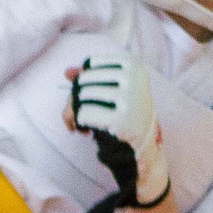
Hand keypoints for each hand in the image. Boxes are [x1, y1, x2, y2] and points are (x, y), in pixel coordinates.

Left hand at [68, 56, 169, 207]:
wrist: (144, 147)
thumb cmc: (126, 115)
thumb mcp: (114, 91)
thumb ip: (92, 79)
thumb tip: (68, 71)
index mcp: (133, 66)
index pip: (91, 64)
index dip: (82, 80)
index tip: (87, 96)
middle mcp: (133, 78)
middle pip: (83, 81)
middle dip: (73, 100)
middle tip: (77, 115)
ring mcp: (129, 98)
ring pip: (80, 96)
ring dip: (72, 113)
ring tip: (80, 124)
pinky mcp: (121, 119)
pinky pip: (83, 113)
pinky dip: (77, 123)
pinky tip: (85, 131)